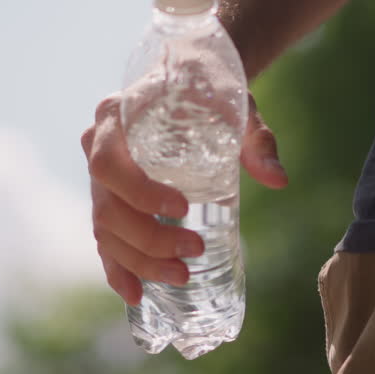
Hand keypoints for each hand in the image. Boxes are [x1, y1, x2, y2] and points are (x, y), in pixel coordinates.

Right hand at [81, 93, 286, 304]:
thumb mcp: (235, 108)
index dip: (139, 192)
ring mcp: (98, 178)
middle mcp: (96, 147)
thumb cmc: (209, 92)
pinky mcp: (109, 201)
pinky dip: (118, 270)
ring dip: (140, 261)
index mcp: (115, 117)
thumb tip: (278, 181)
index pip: (110, 162)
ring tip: (182, 274)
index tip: (182, 207)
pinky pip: (105, 241)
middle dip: (148, 238)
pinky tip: (137, 293)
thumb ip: (256, 141)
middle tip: (193, 250)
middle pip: (107, 206)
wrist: (190, 80)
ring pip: (105, 230)